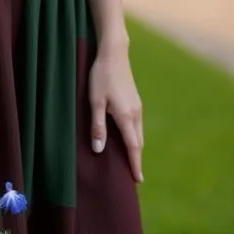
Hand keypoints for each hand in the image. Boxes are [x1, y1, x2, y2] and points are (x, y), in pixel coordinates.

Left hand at [89, 47, 143, 182]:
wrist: (113, 53)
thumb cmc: (101, 76)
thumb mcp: (94, 101)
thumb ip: (97, 126)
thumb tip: (99, 150)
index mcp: (126, 116)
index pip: (133, 146)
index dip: (135, 164)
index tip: (138, 180)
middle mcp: (135, 113)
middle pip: (138, 142)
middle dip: (136, 159)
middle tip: (134, 177)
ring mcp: (137, 106)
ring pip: (138, 133)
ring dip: (135, 148)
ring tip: (130, 162)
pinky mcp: (135, 101)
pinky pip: (137, 125)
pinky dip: (134, 137)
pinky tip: (127, 139)